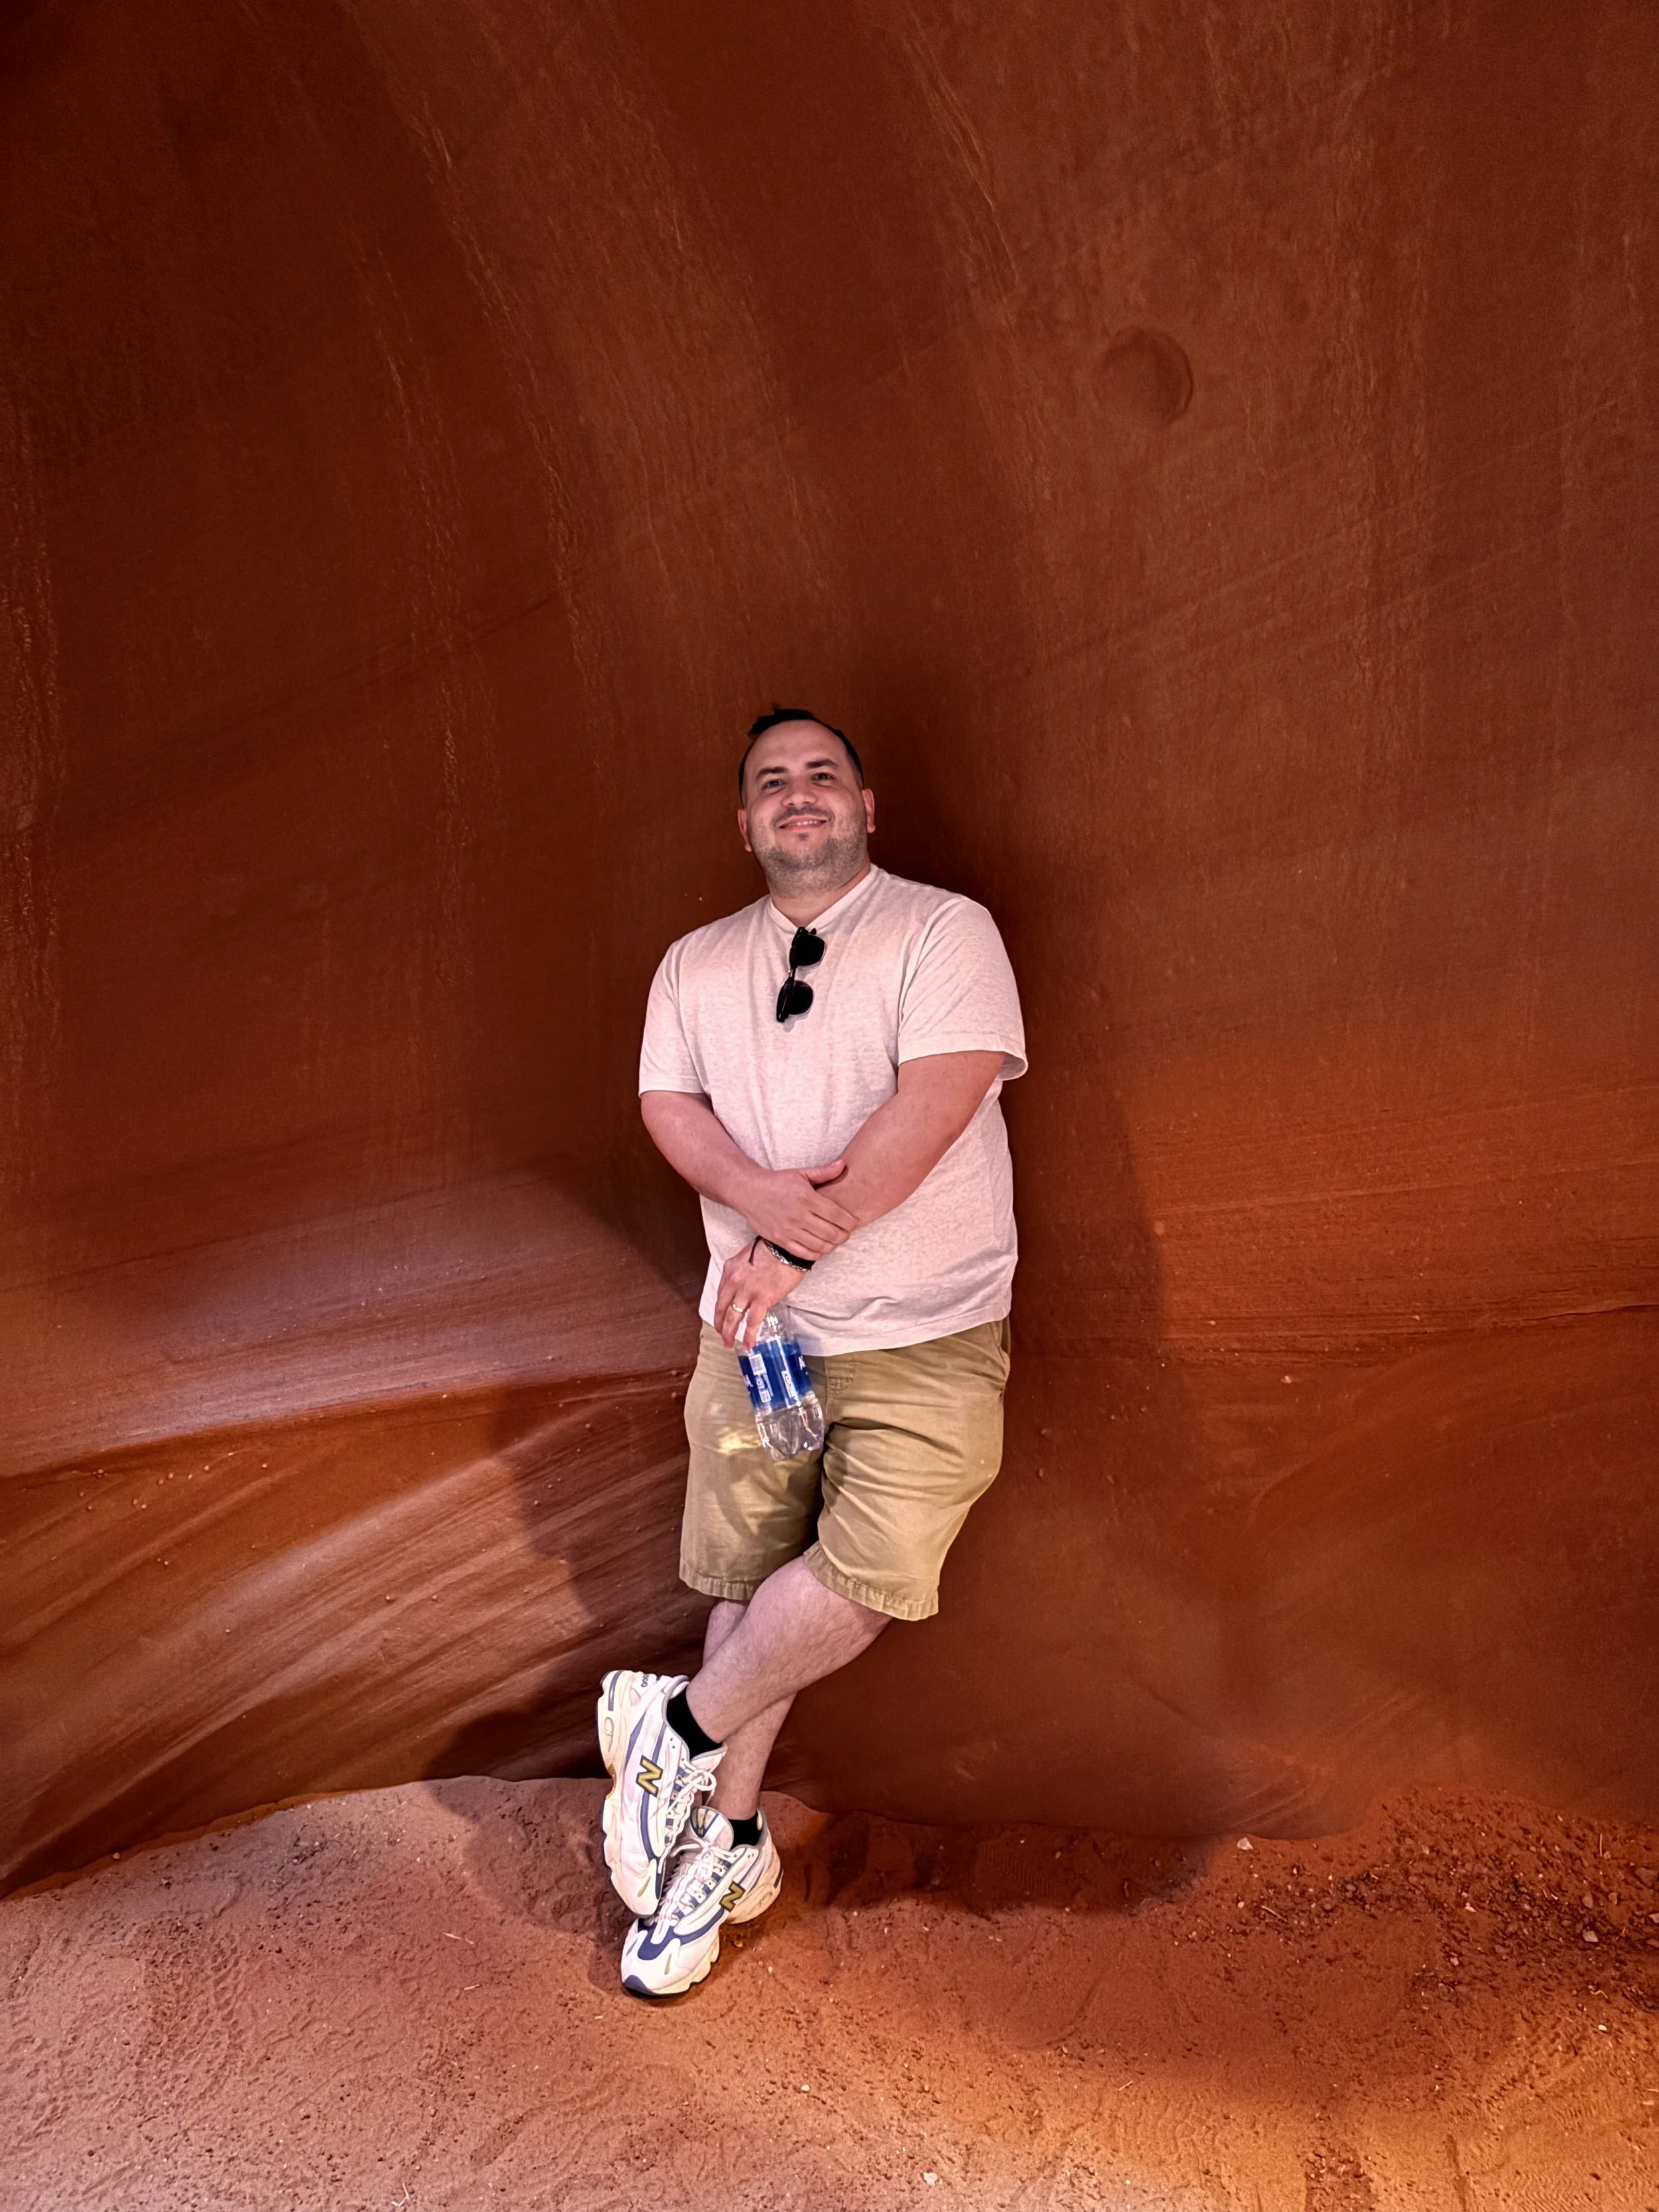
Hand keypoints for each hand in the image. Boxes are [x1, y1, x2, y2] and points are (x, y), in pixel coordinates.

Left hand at [715, 1242, 808, 1350]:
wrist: (787, 1248)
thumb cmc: (773, 1249)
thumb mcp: (749, 1256)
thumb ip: (743, 1271)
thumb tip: (746, 1285)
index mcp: (730, 1270)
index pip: (720, 1294)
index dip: (719, 1309)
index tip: (721, 1317)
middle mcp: (734, 1282)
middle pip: (722, 1309)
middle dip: (720, 1325)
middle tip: (721, 1334)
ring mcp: (747, 1292)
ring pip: (732, 1318)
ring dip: (729, 1333)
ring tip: (729, 1343)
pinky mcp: (761, 1299)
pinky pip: (752, 1321)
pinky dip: (749, 1335)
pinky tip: (748, 1344)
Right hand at [738, 1159, 855, 1259]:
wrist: (749, 1192)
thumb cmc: (777, 1182)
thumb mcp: (800, 1173)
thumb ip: (823, 1172)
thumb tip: (843, 1164)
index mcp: (807, 1198)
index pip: (837, 1215)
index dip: (850, 1222)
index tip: (855, 1223)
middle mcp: (799, 1215)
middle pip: (831, 1233)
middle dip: (844, 1235)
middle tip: (847, 1233)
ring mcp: (789, 1230)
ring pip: (820, 1245)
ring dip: (833, 1246)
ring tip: (836, 1241)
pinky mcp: (780, 1239)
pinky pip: (804, 1253)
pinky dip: (817, 1254)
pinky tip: (821, 1248)